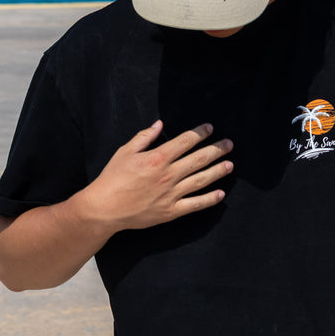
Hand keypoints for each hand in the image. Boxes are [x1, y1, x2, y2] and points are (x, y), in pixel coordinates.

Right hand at [77, 120, 232, 234]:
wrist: (104, 208)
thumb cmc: (112, 178)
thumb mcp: (124, 152)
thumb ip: (143, 137)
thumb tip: (159, 124)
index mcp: (157, 158)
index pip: (185, 141)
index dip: (200, 133)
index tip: (210, 128)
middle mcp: (168, 175)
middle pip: (198, 159)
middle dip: (216, 150)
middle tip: (229, 144)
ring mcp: (171, 194)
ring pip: (201, 180)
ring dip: (218, 172)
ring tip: (230, 165)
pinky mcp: (170, 211)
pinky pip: (194, 205)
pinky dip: (209, 199)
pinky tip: (221, 194)